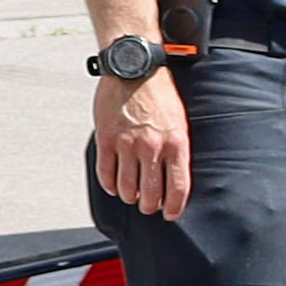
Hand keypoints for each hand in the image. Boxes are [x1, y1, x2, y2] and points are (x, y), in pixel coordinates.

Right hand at [93, 70, 190, 219]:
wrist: (135, 71)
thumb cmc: (160, 95)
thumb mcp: (179, 123)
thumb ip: (177, 151)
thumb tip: (173, 179)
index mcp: (176, 144)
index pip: (178, 187)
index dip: (174, 207)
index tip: (170, 214)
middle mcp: (152, 147)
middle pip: (151, 193)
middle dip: (150, 205)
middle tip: (148, 206)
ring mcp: (127, 144)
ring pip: (127, 187)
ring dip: (129, 196)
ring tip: (131, 195)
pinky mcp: (107, 139)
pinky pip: (106, 173)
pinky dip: (109, 185)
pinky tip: (114, 186)